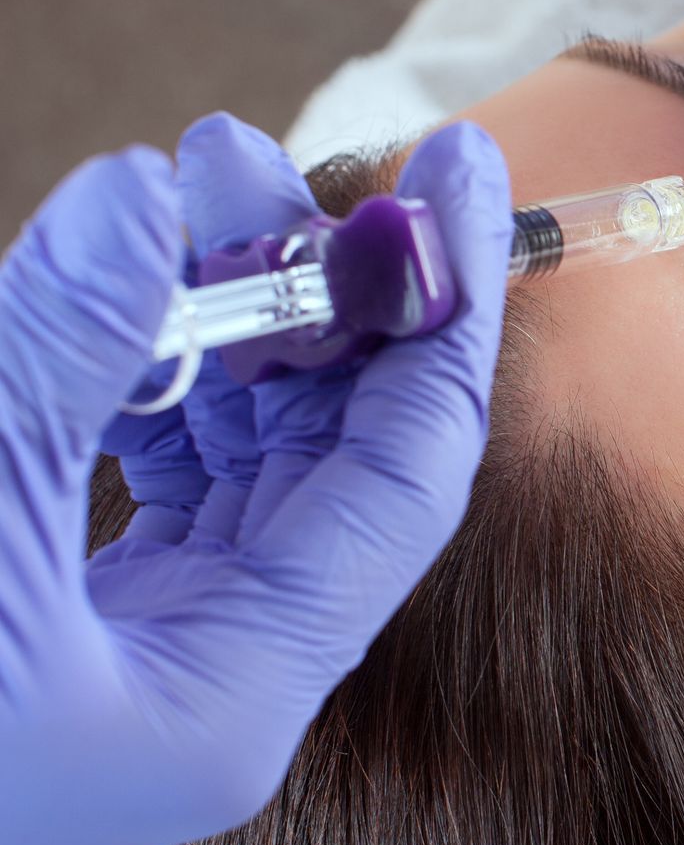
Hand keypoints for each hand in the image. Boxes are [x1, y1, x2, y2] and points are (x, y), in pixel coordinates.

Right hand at [0, 114, 509, 844]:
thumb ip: (59, 347)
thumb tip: (141, 191)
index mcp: (236, 689)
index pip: (410, 466)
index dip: (444, 307)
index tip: (462, 171)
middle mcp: (215, 673)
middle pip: (327, 445)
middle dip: (310, 287)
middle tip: (247, 154)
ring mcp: (143, 649)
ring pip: (237, 450)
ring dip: (223, 316)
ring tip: (186, 184)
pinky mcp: (64, 621)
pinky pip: (155, 473)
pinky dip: (149, 377)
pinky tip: (126, 290)